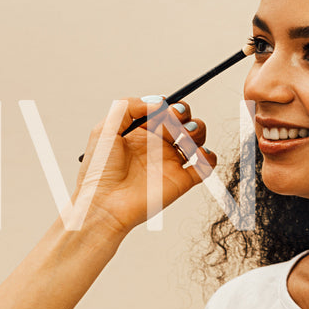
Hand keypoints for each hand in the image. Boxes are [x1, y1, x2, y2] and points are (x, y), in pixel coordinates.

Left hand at [71, 97, 217, 236]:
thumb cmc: (99, 172)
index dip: (166, 105)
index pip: (162, 110)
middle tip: (173, 119)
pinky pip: (205, 165)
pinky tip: (197, 153)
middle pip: (183, 120)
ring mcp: (171, 163)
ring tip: (184, 136)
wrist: (104, 205)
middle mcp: (157, 146)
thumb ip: (127, 106)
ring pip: (197, 138)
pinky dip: (208, 156)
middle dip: (183, 113)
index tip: (160, 110)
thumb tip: (158, 103)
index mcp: (140, 133)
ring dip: (197, 129)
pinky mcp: (182, 181)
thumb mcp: (104, 130)